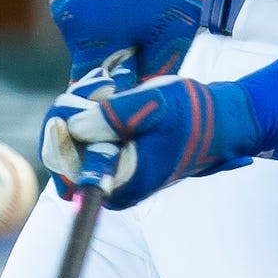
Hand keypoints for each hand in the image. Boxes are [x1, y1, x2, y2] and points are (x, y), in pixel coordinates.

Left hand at [40, 56, 258, 210]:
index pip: (65, 171)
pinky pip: (83, 137)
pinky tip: (109, 95)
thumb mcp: (153, 107)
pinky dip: (88, 113)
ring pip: (71, 142)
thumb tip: (74, 127)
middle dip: (70, 118)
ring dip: (80, 112)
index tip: (65, 108)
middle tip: (95, 91)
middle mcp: (111, 186)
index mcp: (120, 184)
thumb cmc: (191, 116)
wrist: (220, 122)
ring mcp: (111, 173)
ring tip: (108, 90)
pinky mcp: (112, 159)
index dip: (58, 138)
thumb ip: (113, 117)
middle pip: (62, 155)